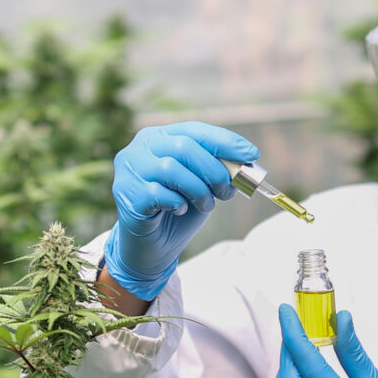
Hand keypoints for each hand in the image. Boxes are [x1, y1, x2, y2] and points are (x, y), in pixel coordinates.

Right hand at [104, 121, 258, 299]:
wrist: (153, 248)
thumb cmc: (179, 210)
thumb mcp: (203, 185)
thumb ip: (216, 169)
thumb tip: (245, 161)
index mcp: (160, 137)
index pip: (195, 130)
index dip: (225, 141)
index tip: (251, 154)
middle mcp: (140, 148)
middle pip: (184, 147)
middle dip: (214, 170)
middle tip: (228, 190)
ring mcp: (129, 170)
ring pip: (171, 169)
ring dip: (198, 190)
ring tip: (206, 205)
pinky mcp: (126, 194)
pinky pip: (158, 193)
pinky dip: (178, 203)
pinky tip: (181, 210)